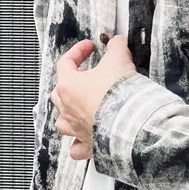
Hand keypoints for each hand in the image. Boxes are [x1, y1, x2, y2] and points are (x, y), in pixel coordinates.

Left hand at [50, 35, 137, 159]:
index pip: (65, 63)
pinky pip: (76, 147)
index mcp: (68, 86)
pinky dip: (78, 144)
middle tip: (88, 77)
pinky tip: (84, 139)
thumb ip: (116, 47)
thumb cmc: (118, 94)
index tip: (89, 48)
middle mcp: (67, 108)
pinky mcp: (88, 144)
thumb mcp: (118, 59)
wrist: (129, 122)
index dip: (78, 51)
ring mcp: (75, 128)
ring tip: (80, 108)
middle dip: (72, 82)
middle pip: (59, 92)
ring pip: (62, 120)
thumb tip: (117, 42)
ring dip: (69, 113)